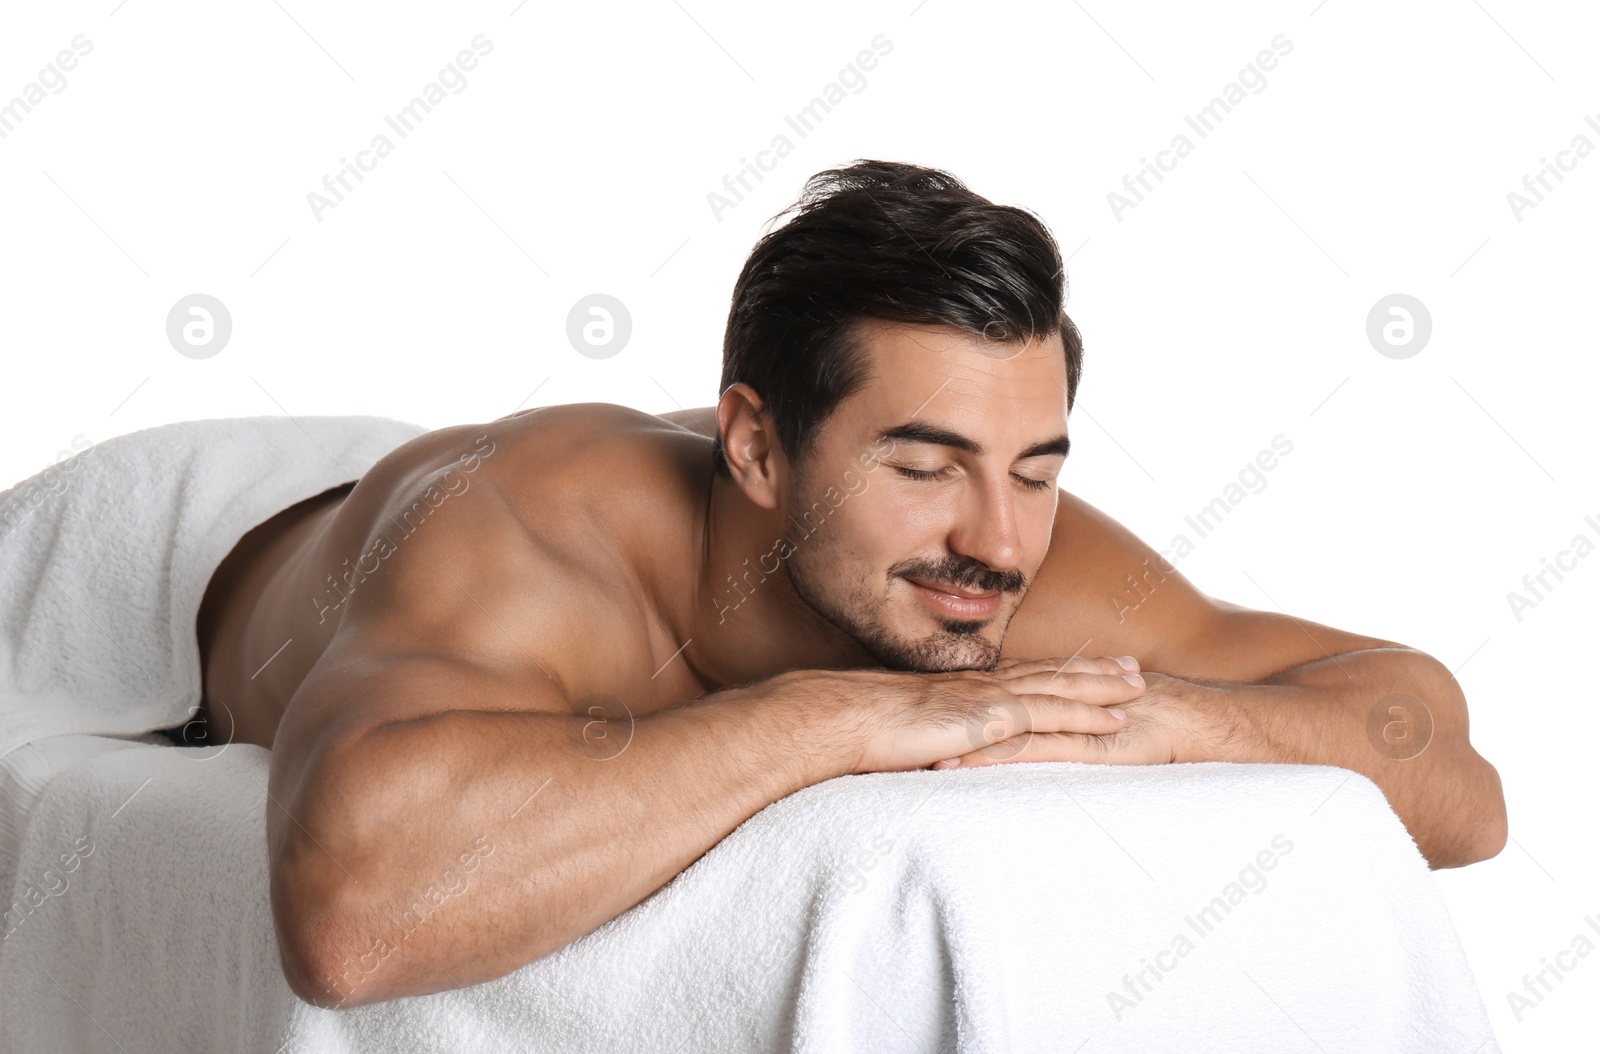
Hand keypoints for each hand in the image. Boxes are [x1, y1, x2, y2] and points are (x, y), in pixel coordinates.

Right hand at [787, 656, 1146, 774]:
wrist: (837, 720)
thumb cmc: (854, 729)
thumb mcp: (899, 731)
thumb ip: (923, 737)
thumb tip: (928, 755)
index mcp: (959, 688)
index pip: (1018, 677)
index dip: (1055, 672)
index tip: (1085, 666)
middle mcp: (979, 685)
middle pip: (1049, 674)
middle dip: (1093, 670)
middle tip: (1133, 666)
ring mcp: (986, 699)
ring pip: (1060, 689)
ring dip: (1103, 688)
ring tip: (1140, 686)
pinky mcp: (989, 719)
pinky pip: (1050, 716)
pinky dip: (1088, 716)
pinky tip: (1117, 720)